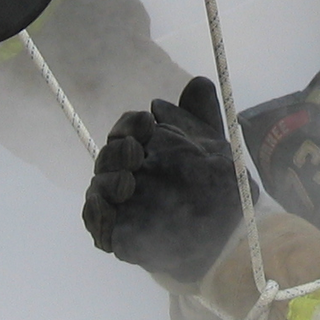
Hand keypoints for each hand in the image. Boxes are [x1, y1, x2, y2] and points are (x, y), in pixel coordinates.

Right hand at [82, 76, 242, 283]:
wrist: (225, 237)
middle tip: (136, 153)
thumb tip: (197, 82)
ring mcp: (119, 203)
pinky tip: (109, 207)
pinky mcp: (115, 233)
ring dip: (108, 181)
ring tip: (127, 184)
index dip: (133, 124)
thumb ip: (205, 117)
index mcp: (146, 149)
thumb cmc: (218, 191)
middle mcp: (128, 172)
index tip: (150, 124)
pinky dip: (96, 212)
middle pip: (109, 154)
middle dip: (118, 151)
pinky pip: (93, 219)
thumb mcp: (216, 149)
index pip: (127, 128)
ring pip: (98, 185)